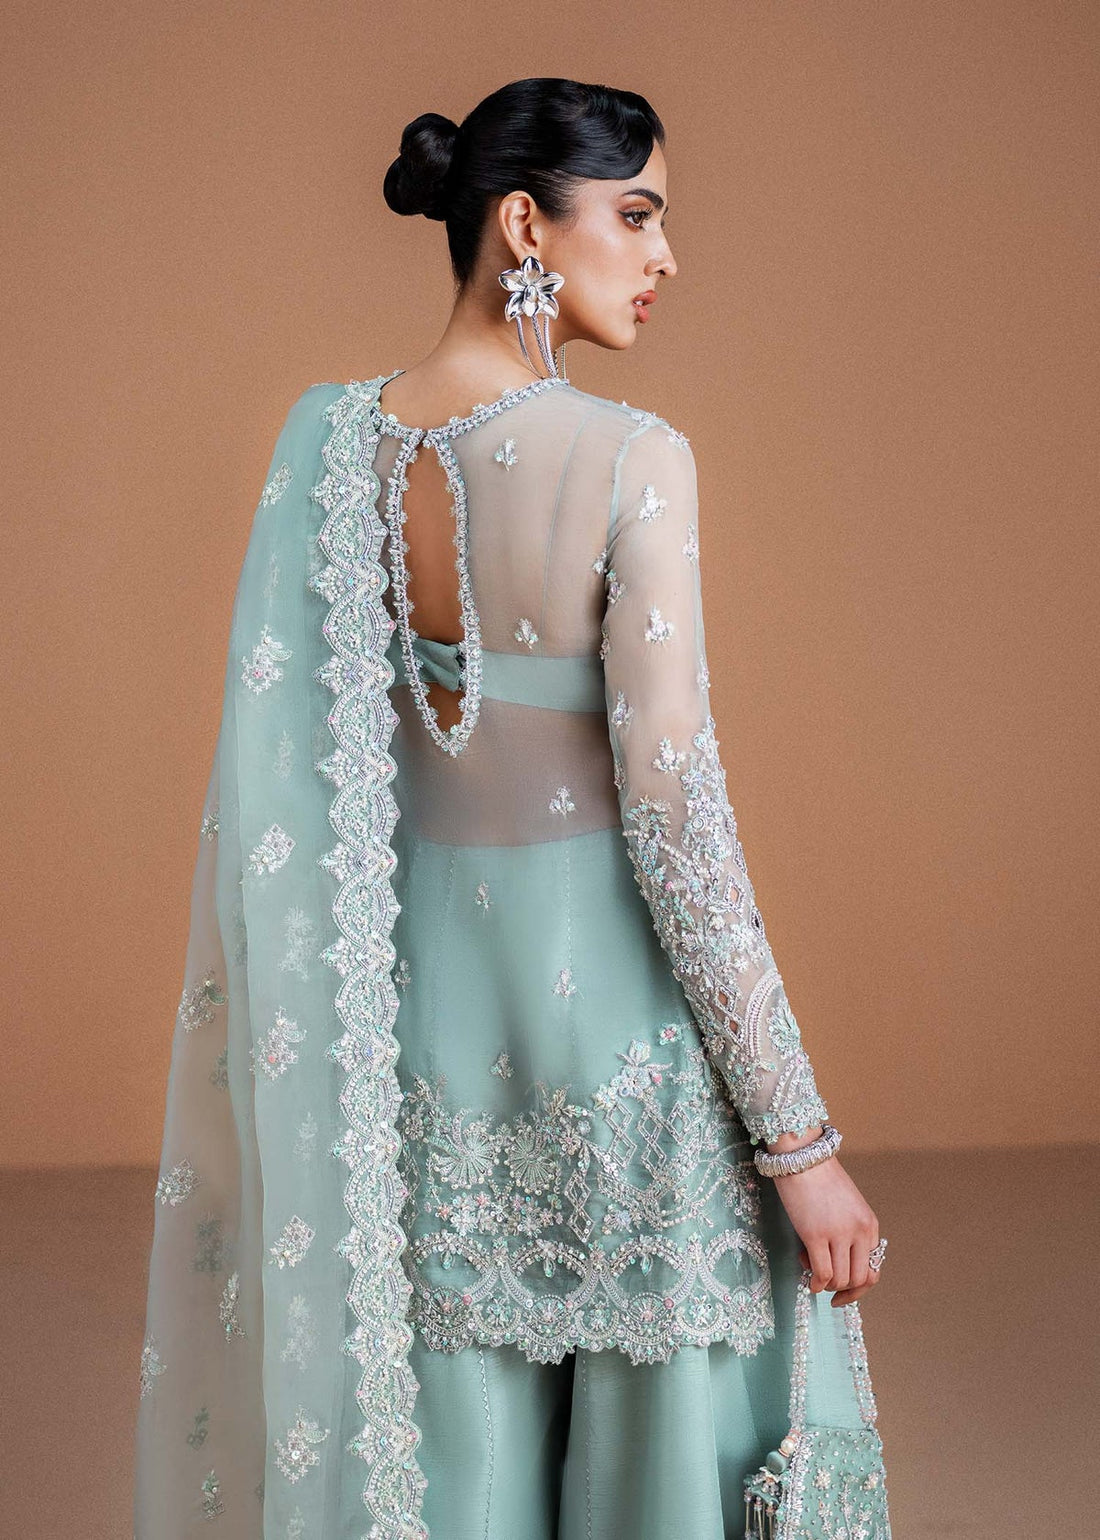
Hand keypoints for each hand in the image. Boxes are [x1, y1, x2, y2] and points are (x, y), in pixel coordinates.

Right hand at [769, 1154, 881, 1306]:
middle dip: (842, 1289)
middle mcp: (859, 1231)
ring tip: (810, 1266)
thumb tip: (840, 1262)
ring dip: (825, 1283)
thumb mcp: (847, 1205)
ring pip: (840, 1279)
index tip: (842, 1294)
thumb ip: (850, 1231)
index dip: (858, 1289)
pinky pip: (822, 1273)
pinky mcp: (816, 1234)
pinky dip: (815, 1283)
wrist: (802, 1155)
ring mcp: (839, 1233)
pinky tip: (808, 1280)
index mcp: (869, 1224)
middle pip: (859, 1280)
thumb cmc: (820, 1177)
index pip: (873, 1271)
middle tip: (824, 1283)